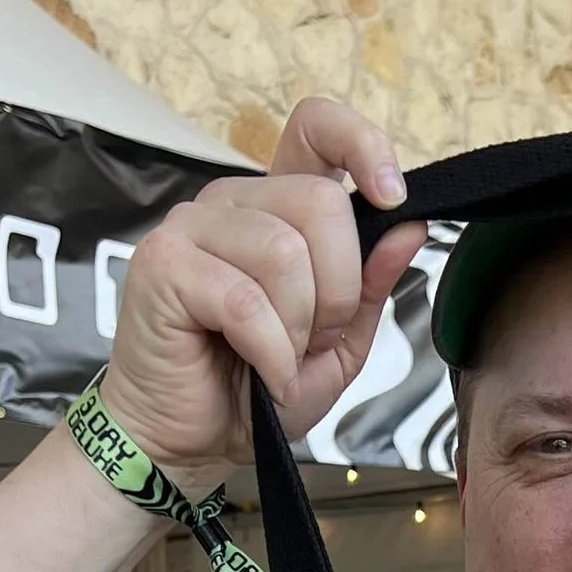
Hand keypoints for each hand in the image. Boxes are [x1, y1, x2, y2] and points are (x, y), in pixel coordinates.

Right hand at [95, 98, 426, 486]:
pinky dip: (269, 351)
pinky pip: (246, 299)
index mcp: (276, 208)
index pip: (315, 128)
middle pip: (321, 203)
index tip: (393, 198)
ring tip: (279, 360)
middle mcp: (233, 203)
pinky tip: (261, 371)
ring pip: (286, 253)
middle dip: (338, 290)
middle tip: (312, 341)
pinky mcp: (163, 262)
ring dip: (298, 328)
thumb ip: (370, 285)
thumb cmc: (254, 391)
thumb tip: (408, 226)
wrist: (190, 442)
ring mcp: (192, 226)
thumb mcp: (337, 344)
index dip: (362, 146)